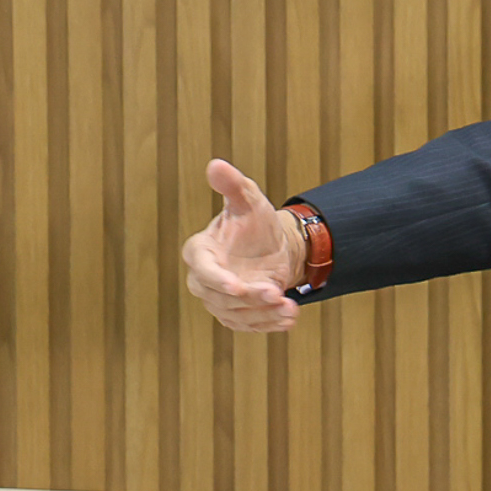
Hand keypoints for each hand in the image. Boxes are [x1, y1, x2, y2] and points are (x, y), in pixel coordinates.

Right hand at [181, 159, 306, 332]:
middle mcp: (204, 280)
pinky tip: (290, 319)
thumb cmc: (256, 222)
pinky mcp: (236, 315)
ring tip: (290, 309)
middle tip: (276, 295)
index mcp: (200, 251)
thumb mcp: (249, 200)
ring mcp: (219, 300)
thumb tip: (216, 165)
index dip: (217, 279)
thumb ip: (233, 186)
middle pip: (221, 297)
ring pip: (236, 315)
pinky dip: (269, 325)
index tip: (236, 286)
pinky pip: (249, 325)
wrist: (275, 247)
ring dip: (263, 315)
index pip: (202, 269)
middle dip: (249, 299)